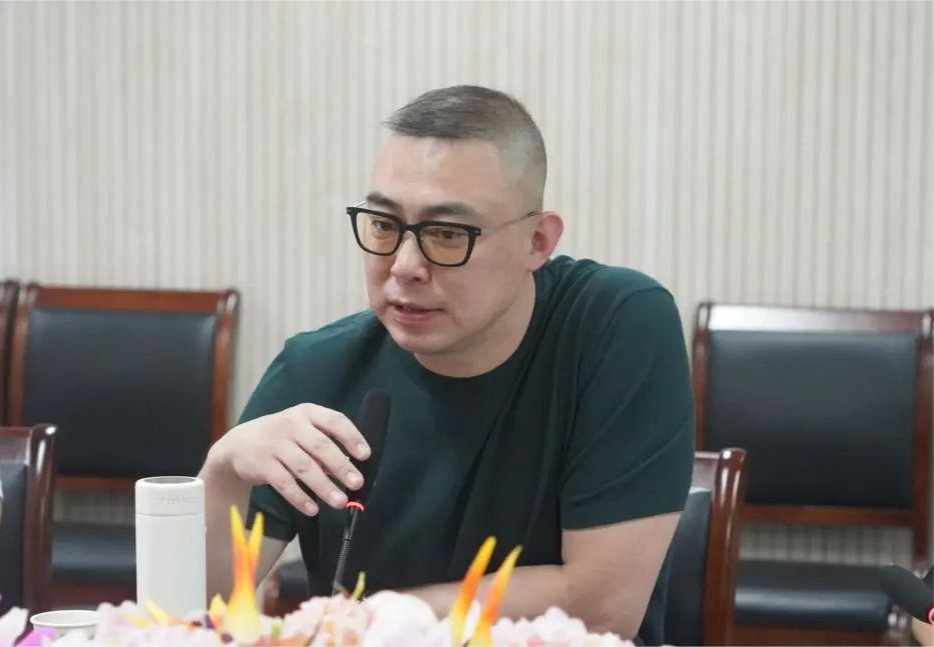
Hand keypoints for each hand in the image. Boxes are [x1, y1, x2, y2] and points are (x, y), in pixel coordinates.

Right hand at [210, 404, 370, 515]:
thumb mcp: (303, 431)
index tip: (365, 455)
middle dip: (341, 466)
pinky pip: (284, 483)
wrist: (239, 444)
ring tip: (340, 502)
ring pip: (304, 468)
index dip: (352, 437)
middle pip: (321, 446)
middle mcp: (291, 425)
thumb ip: (326, 446)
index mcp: (307, 412)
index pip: (335, 420)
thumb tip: (352, 468)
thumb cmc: (283, 438)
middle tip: (357, 483)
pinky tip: (313, 509)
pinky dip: (300, 498)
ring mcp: (275, 444)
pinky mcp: (261, 464)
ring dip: (324, 487)